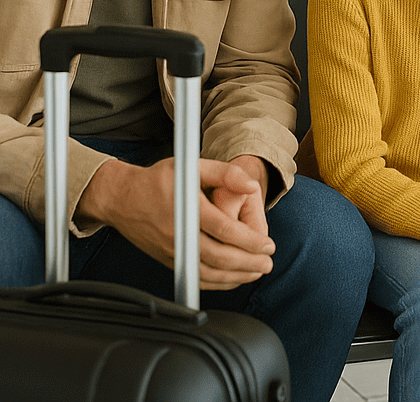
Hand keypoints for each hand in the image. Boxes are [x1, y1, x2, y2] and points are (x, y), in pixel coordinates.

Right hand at [78, 156, 275, 290]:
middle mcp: (179, 234)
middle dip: (248, 263)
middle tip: (268, 263)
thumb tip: (252, 187)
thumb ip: (226, 173)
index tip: (268, 245)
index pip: (224, 231)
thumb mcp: (193, 166)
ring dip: (235, 277)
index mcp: (188, 209)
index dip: (250, 241)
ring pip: (208, 273)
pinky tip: (232, 279)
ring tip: (257, 273)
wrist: (121, 198)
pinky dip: (216, 283)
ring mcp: (172, 251)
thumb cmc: (159, 180)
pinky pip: (195, 277)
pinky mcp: (168, 260)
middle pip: (219, 257)